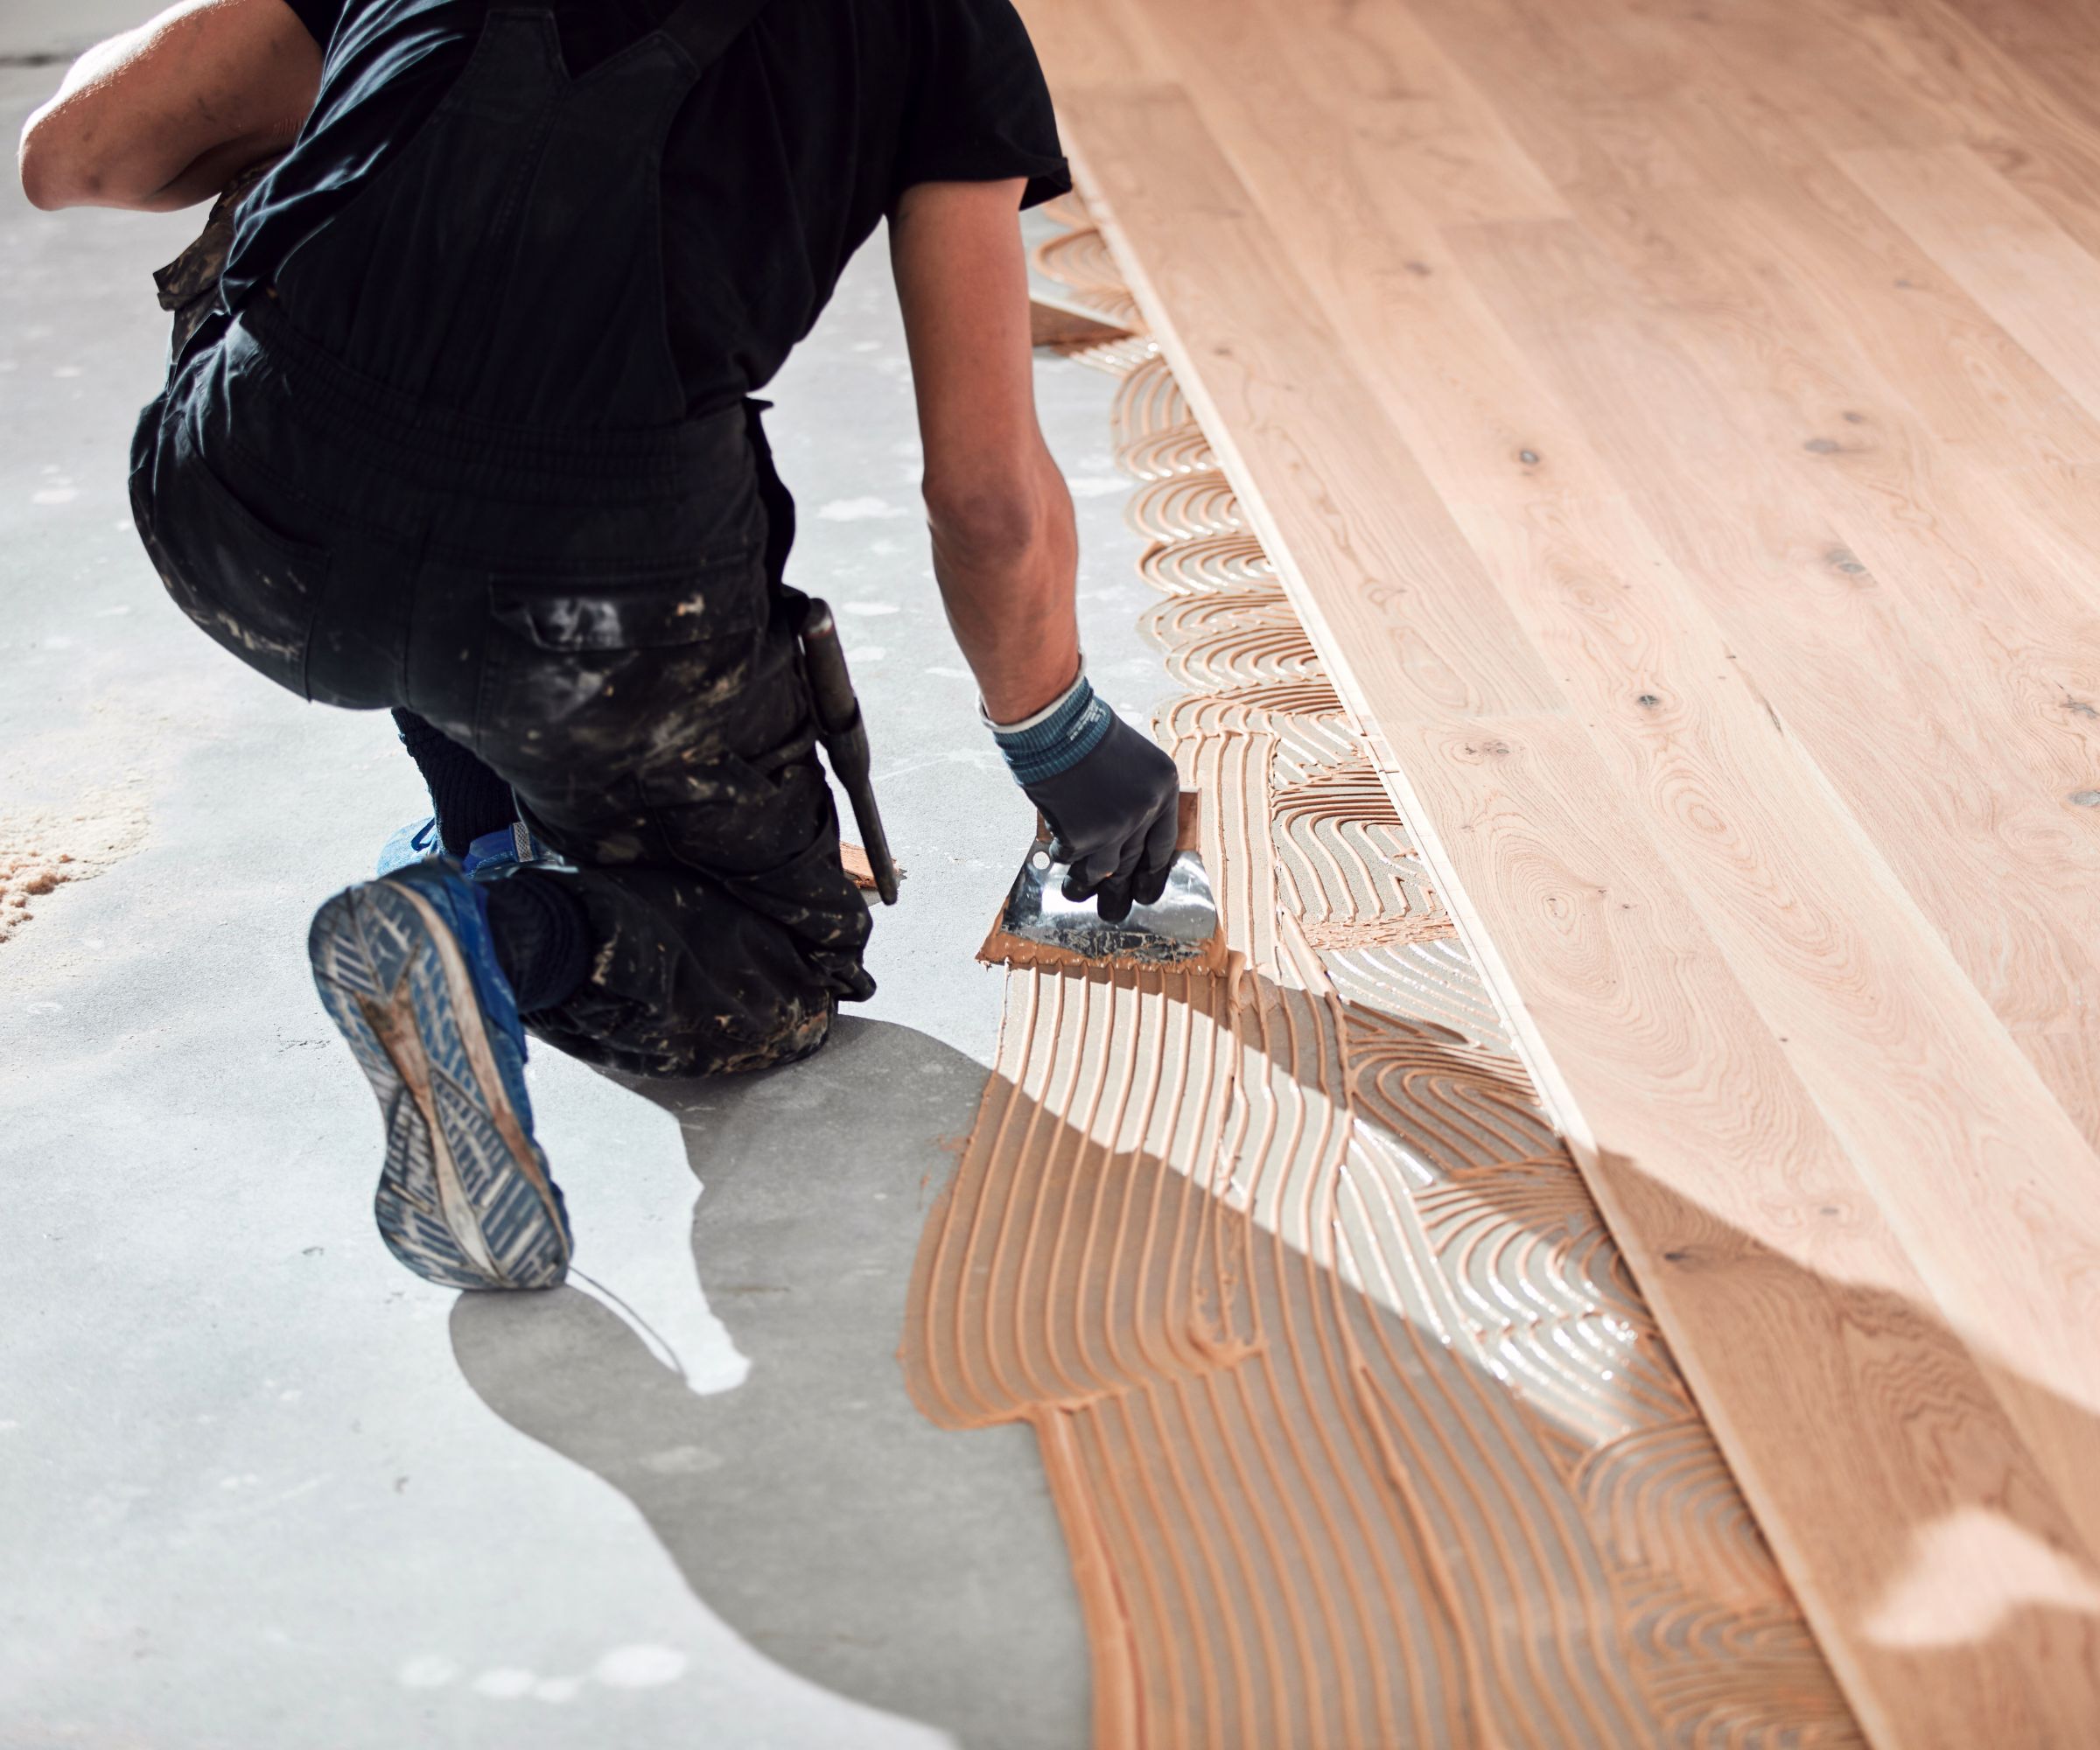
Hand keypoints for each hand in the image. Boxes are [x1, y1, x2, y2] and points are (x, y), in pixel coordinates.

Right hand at [1021, 714, 1180, 922]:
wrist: (1054, 724)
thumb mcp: (1125, 759)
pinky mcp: (1084, 836)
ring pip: (1103, 870)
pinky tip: (1055, 854)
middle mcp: (1146, 810)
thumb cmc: (1083, 734)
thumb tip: (1120, 839)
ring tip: (1074, 892)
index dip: (1154, 871)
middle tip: (1116, 911)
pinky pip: (1071, 857)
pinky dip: (1061, 857)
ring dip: (1085, 884)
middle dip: (1121, 890)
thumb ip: (1130, 796)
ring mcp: (1116, 827)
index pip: (1164, 842)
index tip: (1146, 890)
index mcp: (1163, 787)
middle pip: (1134, 862)